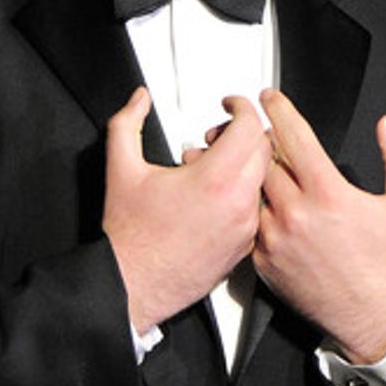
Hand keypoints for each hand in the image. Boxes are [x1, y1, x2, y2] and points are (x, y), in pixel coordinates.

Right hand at [102, 88, 271, 335]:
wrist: (133, 285)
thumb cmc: (130, 237)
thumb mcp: (122, 168)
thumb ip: (127, 123)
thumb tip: (139, 100)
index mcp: (214, 180)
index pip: (250, 127)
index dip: (241, 107)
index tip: (230, 106)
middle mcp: (238, 205)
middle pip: (263, 150)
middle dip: (242, 134)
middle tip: (215, 138)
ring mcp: (245, 229)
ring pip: (263, 180)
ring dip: (243, 166)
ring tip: (209, 171)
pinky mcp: (244, 248)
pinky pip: (257, 209)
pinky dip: (242, 195)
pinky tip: (213, 199)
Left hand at [253, 87, 385, 363]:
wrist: (370, 317)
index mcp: (329, 193)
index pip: (292, 135)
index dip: (278, 108)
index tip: (269, 96)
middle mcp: (296, 213)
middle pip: (263, 158)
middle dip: (262, 139)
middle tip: (264, 131)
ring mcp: (275, 239)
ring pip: (251, 190)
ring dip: (253, 173)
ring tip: (258, 164)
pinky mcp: (263, 261)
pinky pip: (250, 223)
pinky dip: (255, 208)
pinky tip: (263, 203)